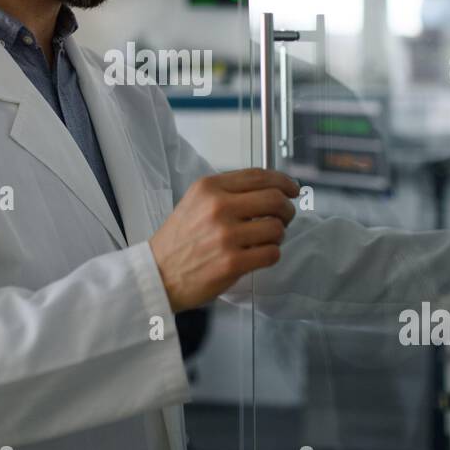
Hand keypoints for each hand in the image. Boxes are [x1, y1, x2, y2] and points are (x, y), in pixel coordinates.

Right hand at [149, 169, 299, 313]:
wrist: (158, 273)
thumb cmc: (179, 240)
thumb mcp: (195, 202)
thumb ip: (228, 192)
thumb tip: (270, 189)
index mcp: (209, 188)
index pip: (259, 176)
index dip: (283, 181)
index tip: (292, 189)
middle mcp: (218, 207)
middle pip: (274, 199)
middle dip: (286, 209)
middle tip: (284, 218)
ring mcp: (225, 235)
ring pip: (277, 228)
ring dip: (279, 235)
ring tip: (267, 240)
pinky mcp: (232, 262)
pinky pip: (272, 253)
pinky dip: (271, 254)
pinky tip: (259, 255)